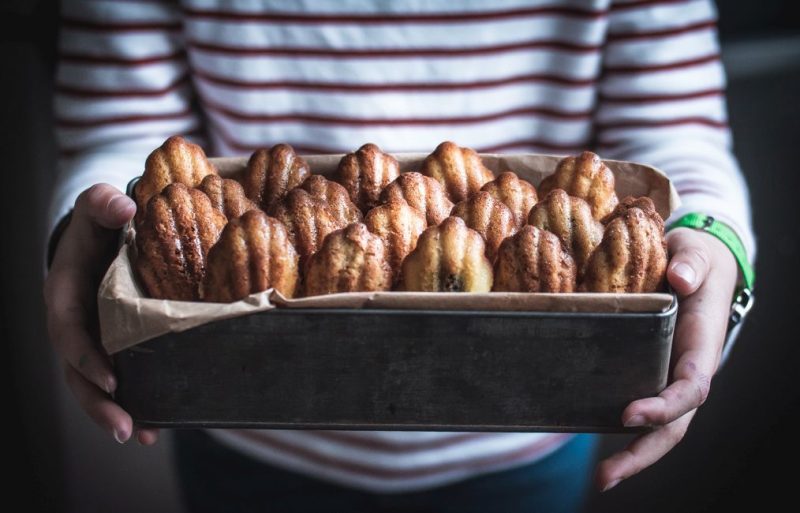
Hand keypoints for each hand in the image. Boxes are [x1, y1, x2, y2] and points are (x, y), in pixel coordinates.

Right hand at [44, 184, 157, 444]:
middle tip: (125, 429)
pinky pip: (123, 378)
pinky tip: (158, 424)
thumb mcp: (97, 208)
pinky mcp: (116, 347)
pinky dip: (138, 401)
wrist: (106, 236)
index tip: (110, 377)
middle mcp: (77, 325)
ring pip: (97, 385)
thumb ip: (103, 203)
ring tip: (143, 437)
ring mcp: (95, 341)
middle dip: (99, 403)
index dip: (85, 356)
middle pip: (79, 373)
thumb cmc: (99, 224)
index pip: (69, 331)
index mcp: (66, 295)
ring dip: (117, 412)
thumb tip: (123, 206)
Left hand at [595, 227, 737, 490]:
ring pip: (658, 425)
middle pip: (675, 424)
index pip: (691, 386)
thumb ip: (692, 263)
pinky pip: (638, 403)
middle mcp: (686, 368)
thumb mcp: (697, 251)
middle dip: (642, 452)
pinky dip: (618, 427)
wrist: (696, 264)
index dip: (665, 405)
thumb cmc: (697, 258)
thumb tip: (681, 279)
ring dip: (631, 453)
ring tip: (601, 479)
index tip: (629, 413)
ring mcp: (668, 375)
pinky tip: (587, 433)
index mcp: (701, 343)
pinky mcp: (649, 372)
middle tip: (605, 477)